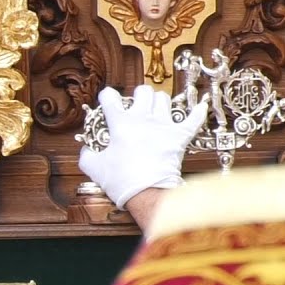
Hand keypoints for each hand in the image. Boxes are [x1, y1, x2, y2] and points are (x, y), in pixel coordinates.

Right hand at [79, 85, 207, 208]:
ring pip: (164, 99)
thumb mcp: (94, 168)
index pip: (111, 98)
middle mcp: (143, 119)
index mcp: (120, 124)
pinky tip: (198, 108)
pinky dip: (197, 113)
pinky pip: (194, 119)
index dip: (107, 96)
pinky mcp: (180, 136)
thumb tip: (86, 148)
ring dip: (159, 101)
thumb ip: (86, 154)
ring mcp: (163, 126)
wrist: (147, 193)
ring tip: (156, 108)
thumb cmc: (121, 181)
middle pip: (143, 92)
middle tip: (135, 104)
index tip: (107, 100)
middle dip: (137, 95)